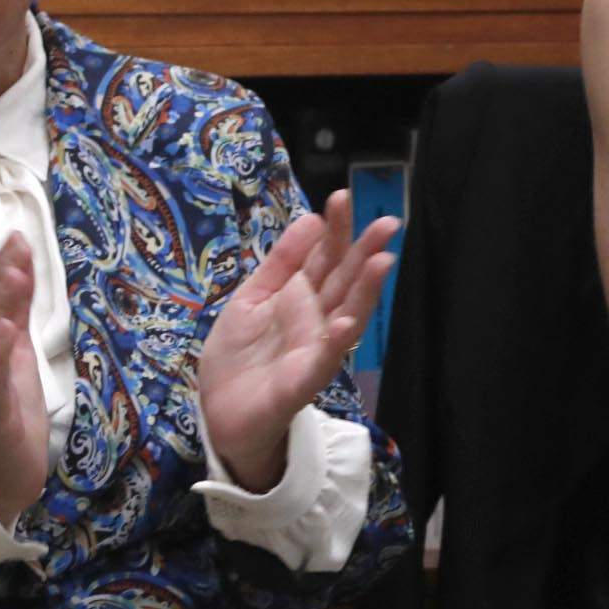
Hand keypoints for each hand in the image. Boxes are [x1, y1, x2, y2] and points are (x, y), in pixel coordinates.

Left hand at [198, 191, 398, 492]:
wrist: (220, 411)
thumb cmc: (240, 354)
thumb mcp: (253, 296)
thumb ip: (281, 262)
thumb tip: (311, 218)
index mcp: (304, 297)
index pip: (326, 257)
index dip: (335, 229)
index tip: (342, 197)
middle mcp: (317, 320)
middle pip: (344, 281)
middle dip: (365, 252)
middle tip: (387, 222)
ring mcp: (314, 349)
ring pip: (346, 315)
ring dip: (364, 291)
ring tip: (381, 262)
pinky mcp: (301, 382)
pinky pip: (323, 360)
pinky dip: (335, 342)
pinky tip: (345, 322)